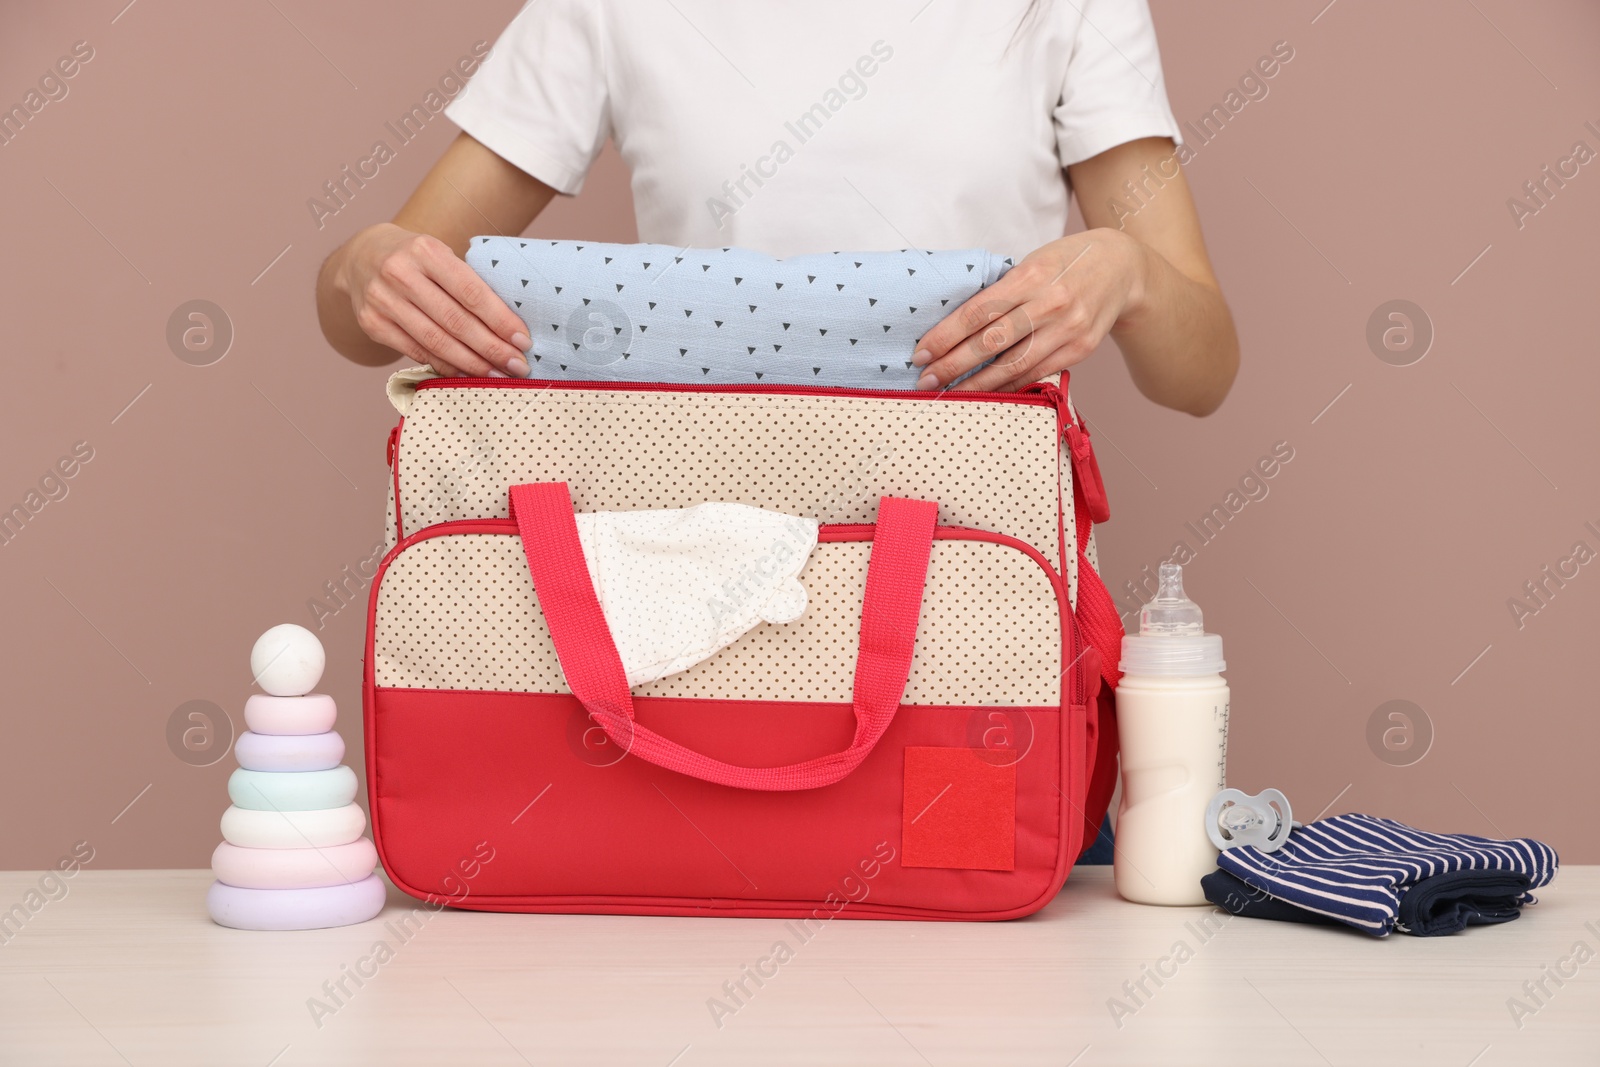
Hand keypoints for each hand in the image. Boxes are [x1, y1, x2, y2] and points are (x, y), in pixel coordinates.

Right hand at [333, 222, 530, 376]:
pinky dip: (444, 365)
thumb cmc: (416, 259)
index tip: (523, 341)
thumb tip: (510, 329)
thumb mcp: (440, 256)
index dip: (499, 320)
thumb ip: (467, 284)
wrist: (362, 257)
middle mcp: (400, 274)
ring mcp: (382, 300)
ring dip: (471, 364)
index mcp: (425, 250)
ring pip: (435, 342)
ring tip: (497, 375)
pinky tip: (466, 374)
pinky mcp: (372, 324)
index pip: (470, 292)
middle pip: (454, 321)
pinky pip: (416, 352)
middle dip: (491, 348)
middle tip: (517, 366)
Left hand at [911, 228, 1147, 391]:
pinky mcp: (1080, 349)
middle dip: (953, 364)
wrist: (1123, 268)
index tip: (921, 352)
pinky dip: (1009, 386)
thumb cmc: (1067, 262)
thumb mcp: (1033, 262)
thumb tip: (956, 323)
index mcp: (1031, 276)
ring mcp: (1068, 329)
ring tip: (949, 392)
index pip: (978, 312)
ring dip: (977, 384)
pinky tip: (987, 392)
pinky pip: (1037, 373)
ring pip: (1013, 365)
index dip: (945, 335)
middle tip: (925, 380)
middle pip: (991, 342)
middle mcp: (1050, 304)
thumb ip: (1002, 291)